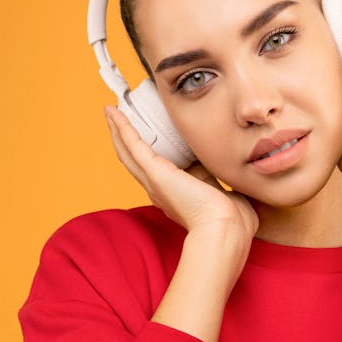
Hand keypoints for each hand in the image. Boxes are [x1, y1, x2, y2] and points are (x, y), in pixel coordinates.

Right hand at [105, 105, 258, 243]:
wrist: (226, 228)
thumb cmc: (231, 219)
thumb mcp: (222, 190)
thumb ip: (215, 176)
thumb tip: (215, 160)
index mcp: (174, 194)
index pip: (154, 169)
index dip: (146, 152)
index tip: (145, 135)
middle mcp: (159, 189)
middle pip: (133, 160)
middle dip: (123, 138)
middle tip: (115, 117)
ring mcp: (154, 182)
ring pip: (128, 152)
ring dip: (117, 131)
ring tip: (110, 112)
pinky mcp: (155, 173)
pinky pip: (133, 146)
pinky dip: (122, 128)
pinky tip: (114, 113)